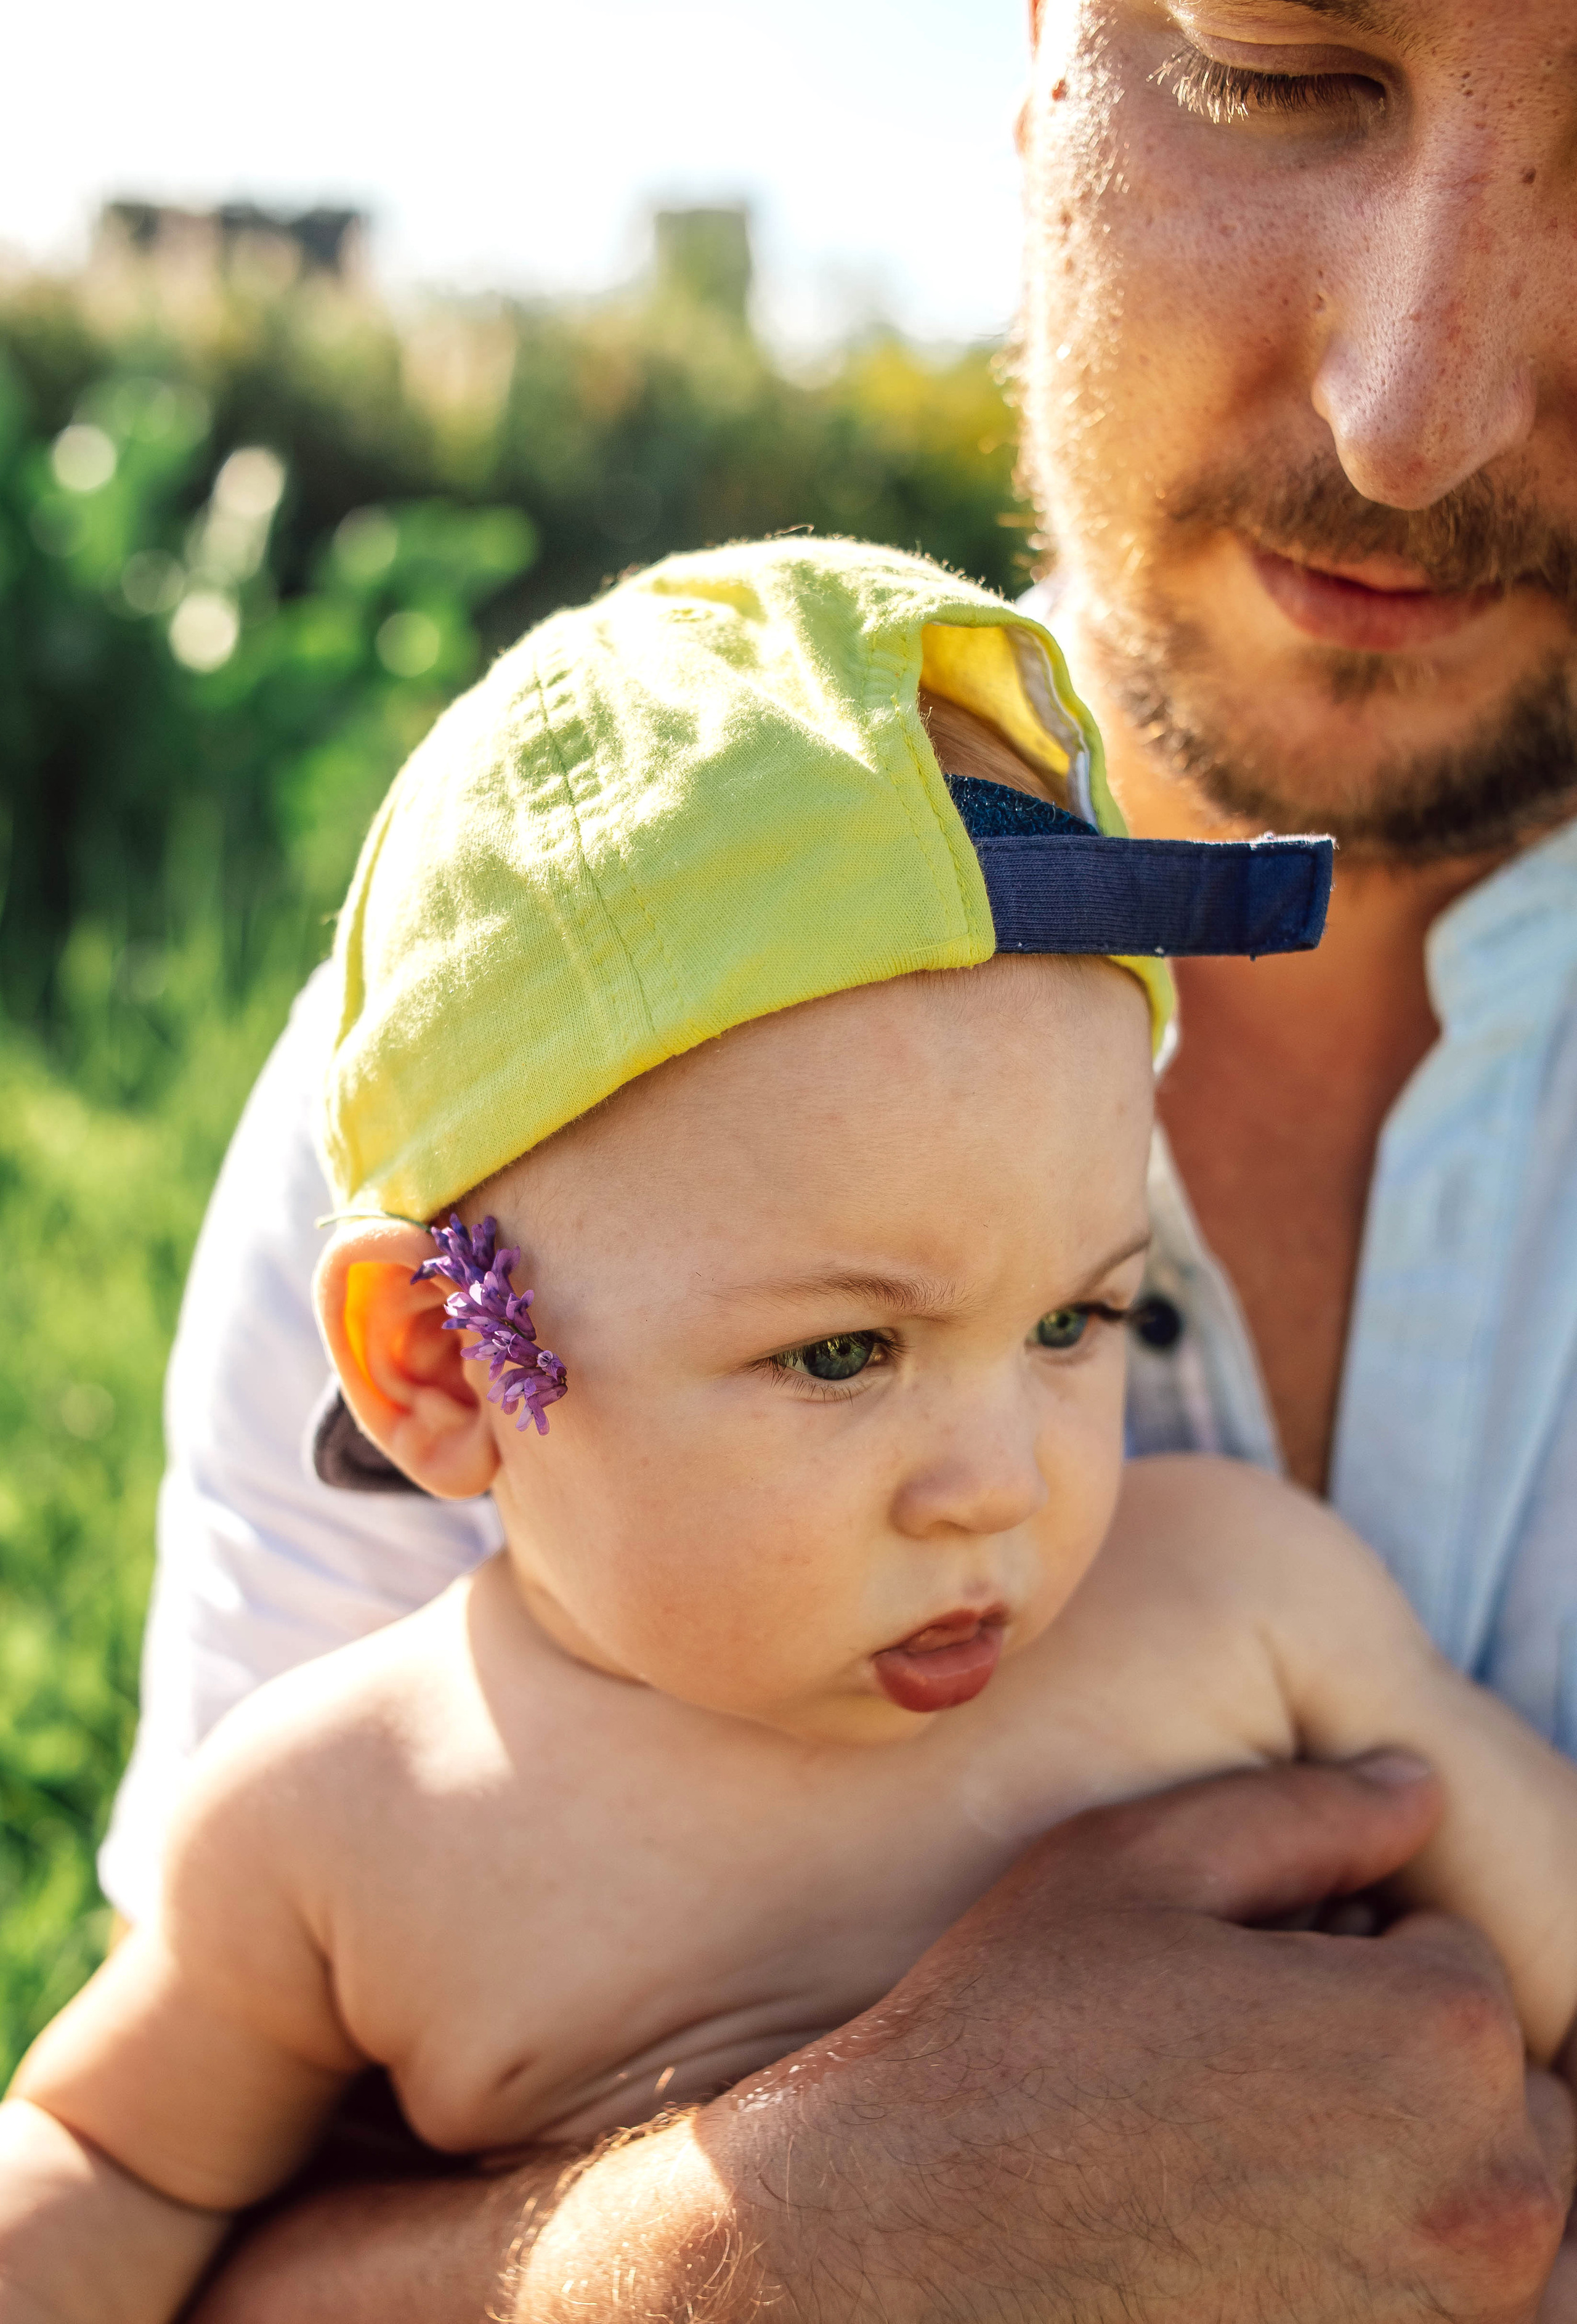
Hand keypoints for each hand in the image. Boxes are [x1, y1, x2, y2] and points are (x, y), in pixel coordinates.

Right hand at [524, 1754, 1571, 2322]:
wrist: (904, 2254)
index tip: (1237, 1969)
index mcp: (1440, 2043)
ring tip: (1251, 2148)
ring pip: (1500, 2212)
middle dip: (1402, 2057)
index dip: (1344, 1944)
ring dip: (1415, 2170)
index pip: (1459, 1962)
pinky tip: (1253, 2231)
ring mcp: (1449, 2323)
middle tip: (1243, 2057)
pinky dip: (1386, 2264)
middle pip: (1508, 2094)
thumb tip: (1418, 1788)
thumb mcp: (1139, 1864)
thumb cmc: (1016, 2038)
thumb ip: (1306, 1811)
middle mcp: (1491, 2203)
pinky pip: (1453, 2307)